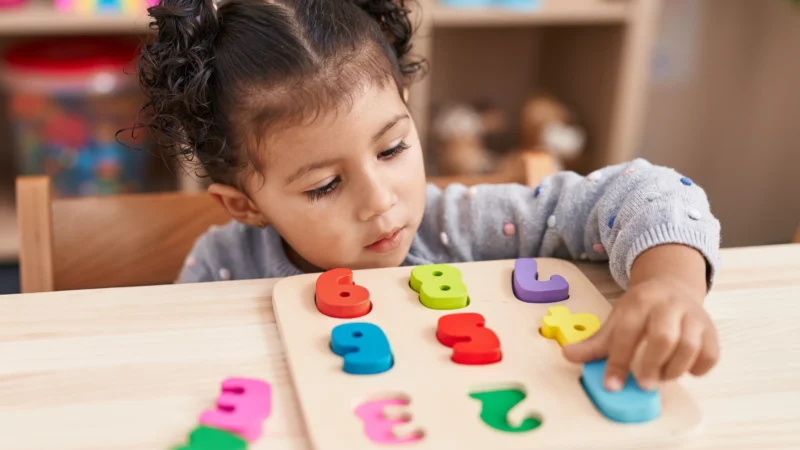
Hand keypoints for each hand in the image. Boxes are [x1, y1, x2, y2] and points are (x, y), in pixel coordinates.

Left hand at [563, 245, 719, 390]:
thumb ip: (595, 343)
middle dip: (652, 365)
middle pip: (663, 337)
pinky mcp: (711, 329)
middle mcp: (667, 305)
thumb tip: (568, 356)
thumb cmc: (640, 310)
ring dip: (674, 369)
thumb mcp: (616, 320)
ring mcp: (692, 316)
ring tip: (661, 378)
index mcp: (638, 302)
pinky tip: (684, 370)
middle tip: (642, 384)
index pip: (627, 333)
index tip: (611, 385)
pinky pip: (711, 353)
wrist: (671, 286)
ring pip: (690, 346)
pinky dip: (698, 368)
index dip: (618, 361)